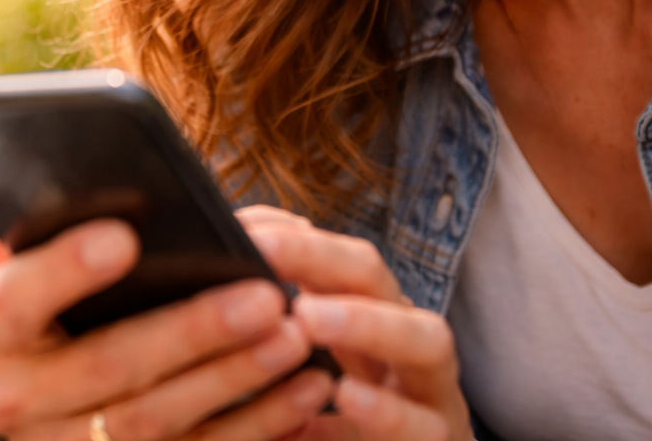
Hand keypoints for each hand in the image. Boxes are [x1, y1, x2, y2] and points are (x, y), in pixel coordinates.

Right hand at [0, 219, 333, 440]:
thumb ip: (61, 226)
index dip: (63, 270)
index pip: (13, 301)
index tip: (124, 234)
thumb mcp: (59, 266)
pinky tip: (307, 387)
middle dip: (191, 330)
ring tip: (296, 331)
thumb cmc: (80, 302)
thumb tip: (79, 167)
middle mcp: (17, 401)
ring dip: (235, 376)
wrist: (81, 408)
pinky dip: (259, 424)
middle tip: (265, 293)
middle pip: (106, 367)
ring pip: (156, 422)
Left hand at [239, 206, 473, 440]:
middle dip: (323, 257)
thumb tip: (219, 292)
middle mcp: (406, 340)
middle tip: (266, 251)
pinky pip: (422, 423)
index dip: (293, 240)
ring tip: (308, 317)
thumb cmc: (351, 421)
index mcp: (371, 317)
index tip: (242, 229)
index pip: (336, 259)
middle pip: (378, 280)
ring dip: (368, 322)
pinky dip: (384, 410)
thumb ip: (277, 337)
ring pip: (426, 340)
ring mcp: (432, 390)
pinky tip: (344, 397)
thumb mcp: (310, 375)